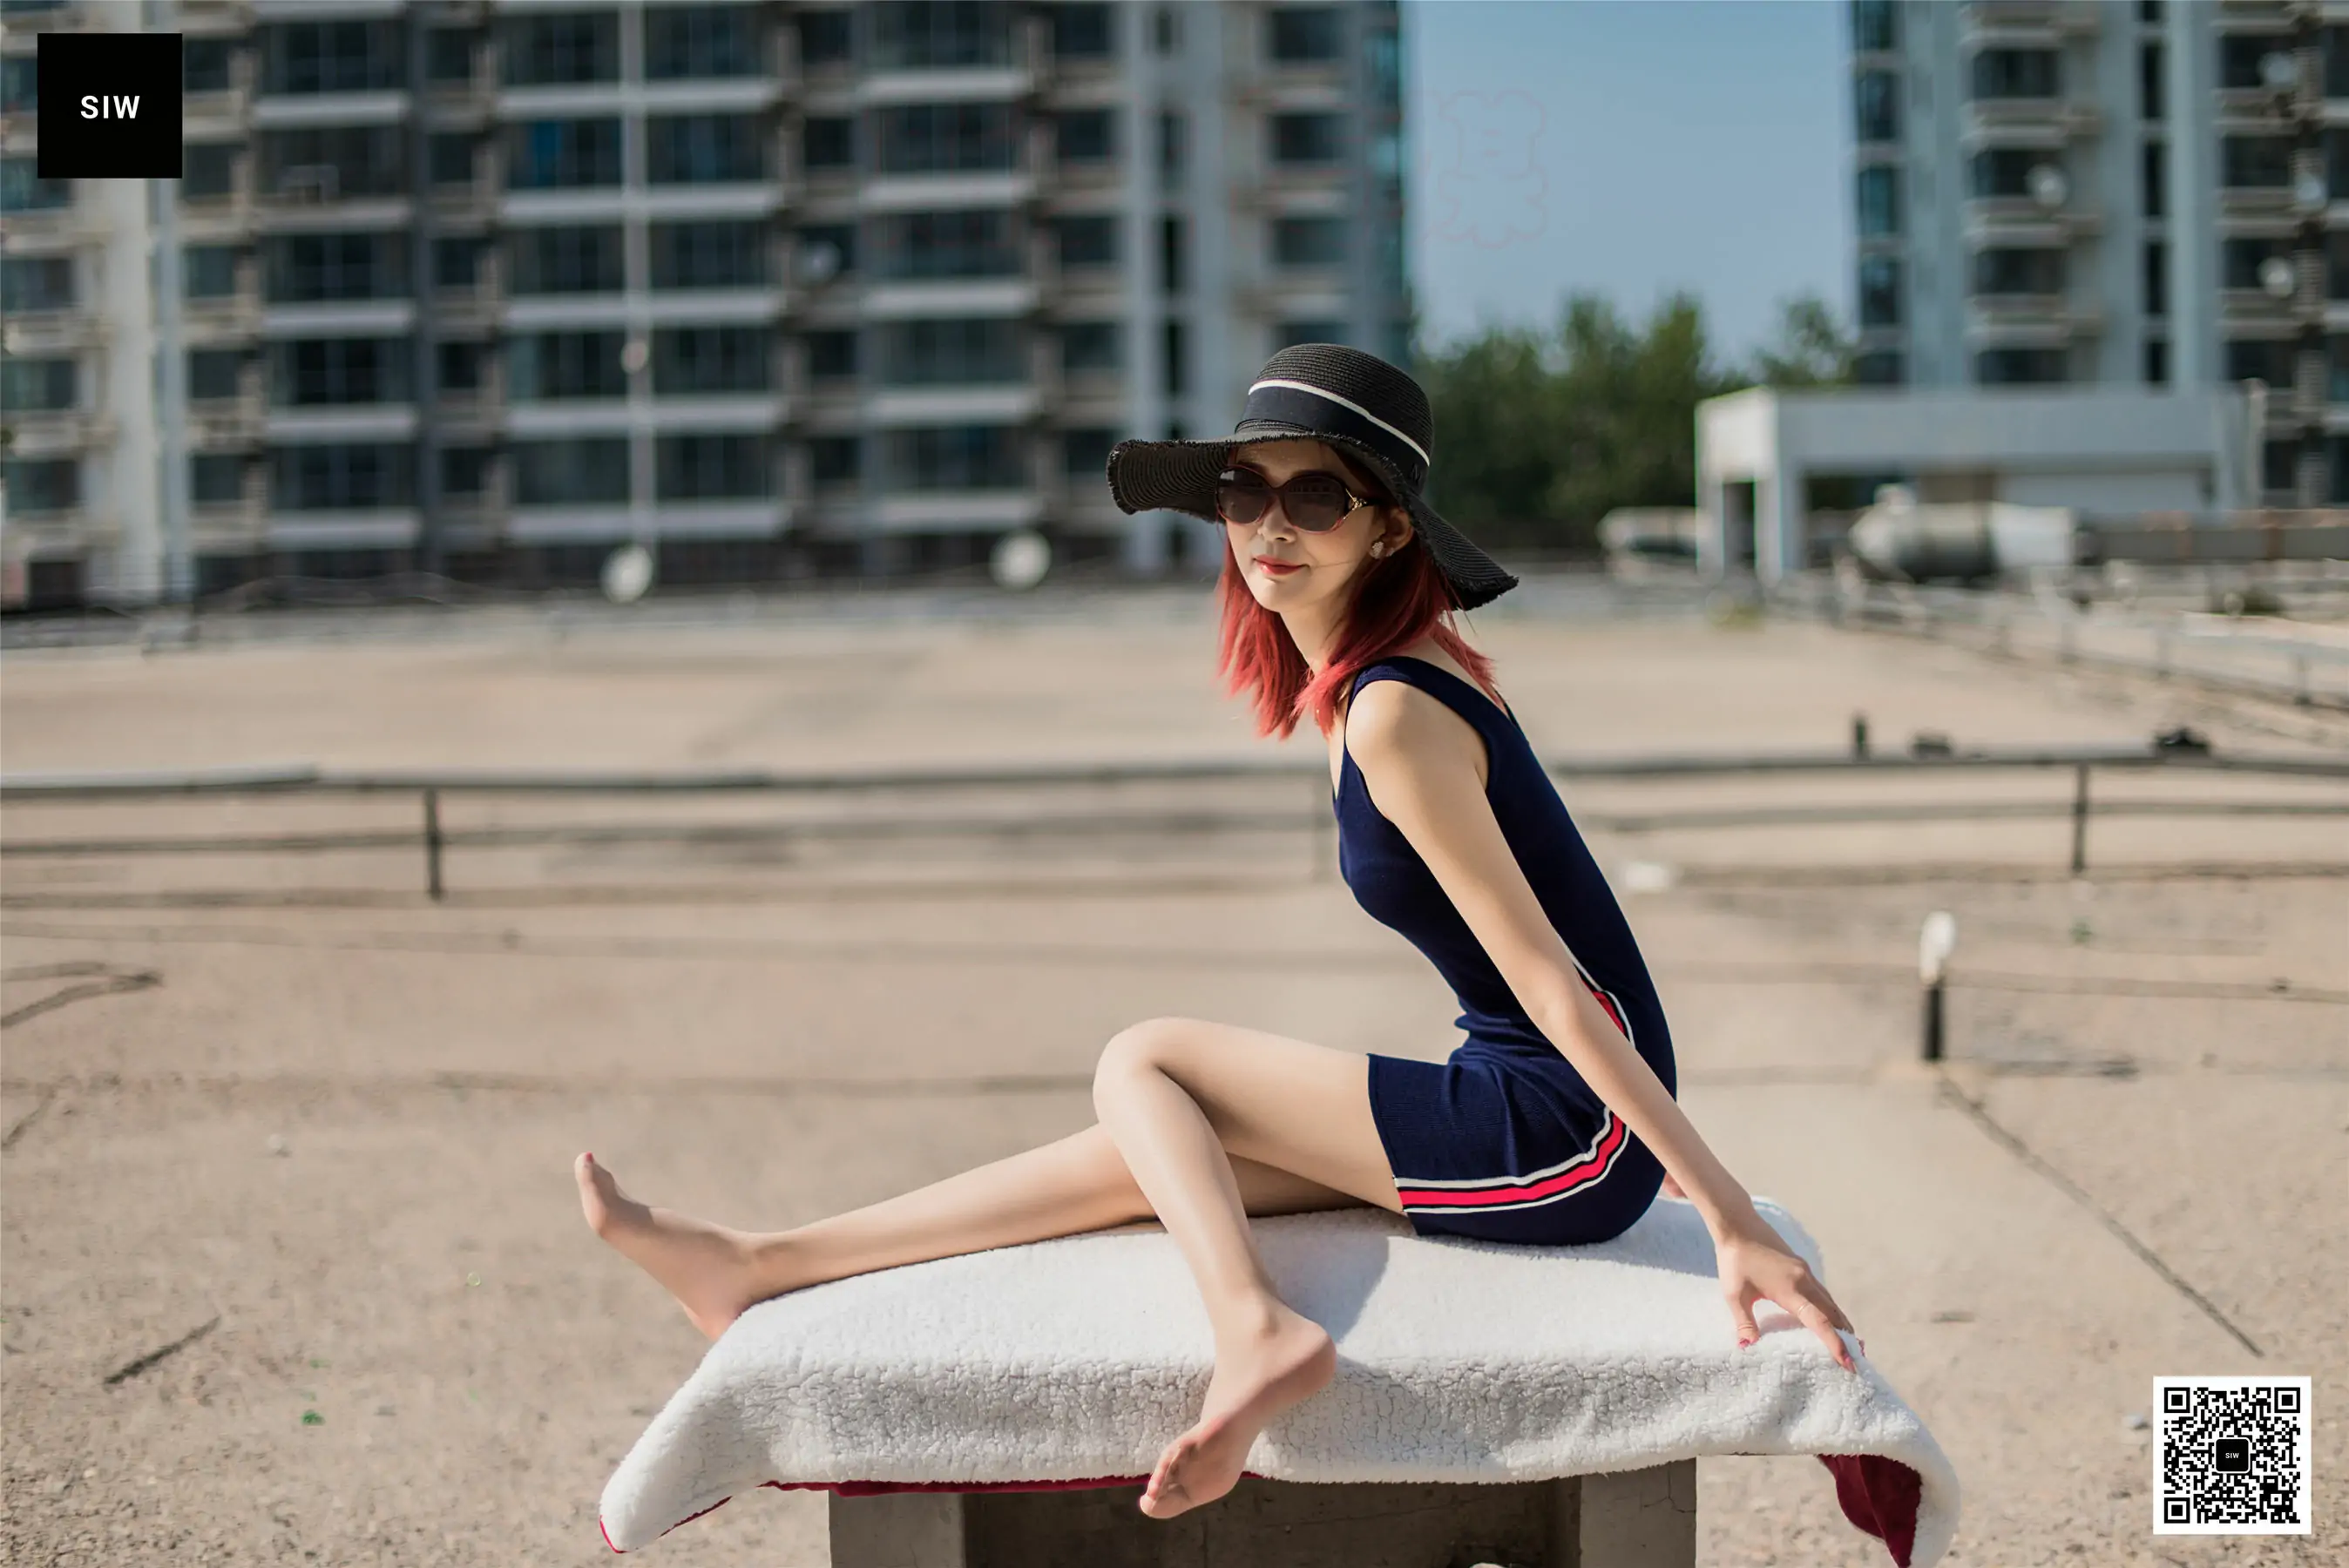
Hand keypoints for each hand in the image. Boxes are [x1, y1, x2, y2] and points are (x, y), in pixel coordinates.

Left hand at [1714, 1215, 1862, 1371]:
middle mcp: (1805, 1281)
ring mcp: (1806, 1273)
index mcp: (1790, 1289)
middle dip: (1847, 1338)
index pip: (1819, 1321)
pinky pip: (1823, 1294)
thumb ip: (1744, 1321)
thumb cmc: (1734, 1260)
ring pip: (1831, 1303)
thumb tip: (1747, 1347)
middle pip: (1833, 1314)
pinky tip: (1831, 1319)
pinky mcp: (1802, 1268)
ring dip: (1842, 1324)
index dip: (1835, 1344)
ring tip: (1852, 1345)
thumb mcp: (1734, 1294)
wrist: (1738, 1224)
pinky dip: (1832, 1311)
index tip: (1848, 1363)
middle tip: (1857, 1363)